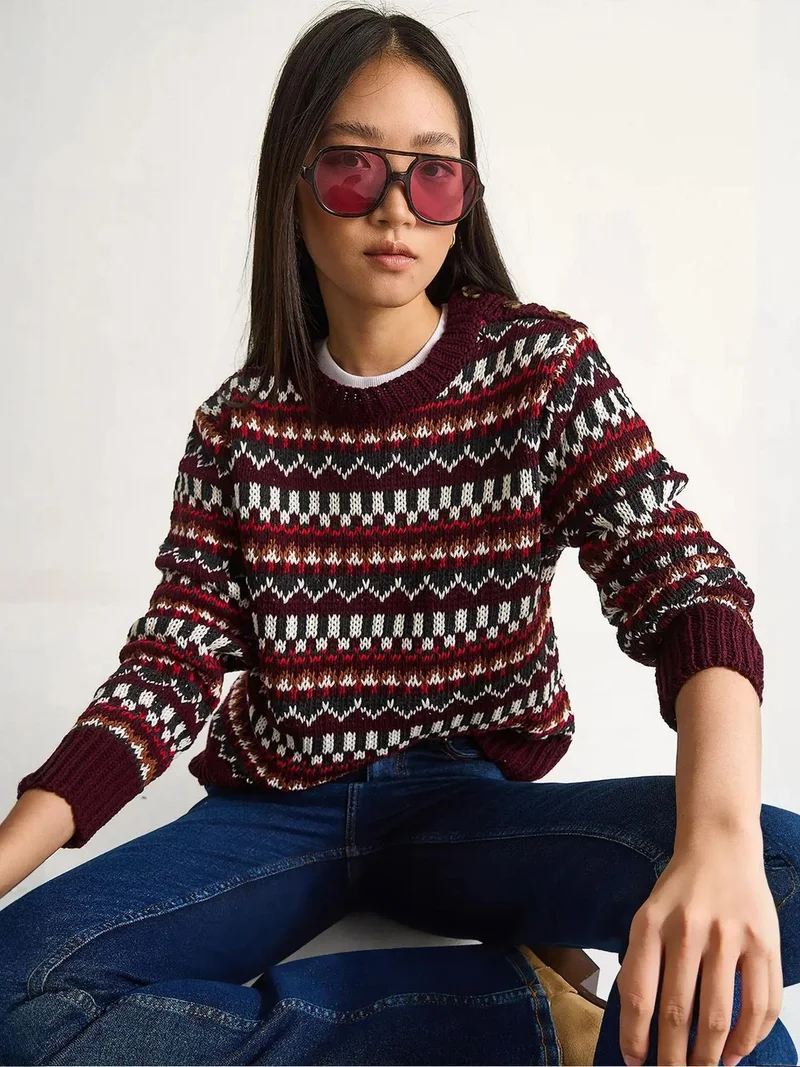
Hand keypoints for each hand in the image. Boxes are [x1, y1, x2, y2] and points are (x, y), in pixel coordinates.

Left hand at [617, 836, 782, 1065]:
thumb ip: (641, 963)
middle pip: (679, 1013)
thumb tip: (637, 1026)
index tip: (634, 1063)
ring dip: (710, 1055)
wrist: (720, 847)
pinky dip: (750, 1037)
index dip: (636, 1037)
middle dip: (674, 1057)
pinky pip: (760, 1004)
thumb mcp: (647, 916)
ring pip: (719, 1016)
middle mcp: (689, 930)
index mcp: (651, 924)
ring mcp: (730, 937)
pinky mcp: (764, 943)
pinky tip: (737, 1052)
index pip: (639, 995)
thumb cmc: (679, 891)